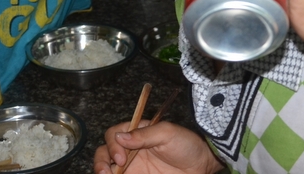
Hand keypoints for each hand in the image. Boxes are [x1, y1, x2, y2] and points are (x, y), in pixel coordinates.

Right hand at [94, 120, 222, 173]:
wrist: (202, 166)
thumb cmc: (187, 144)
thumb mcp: (168, 133)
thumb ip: (145, 134)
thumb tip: (120, 136)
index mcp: (136, 133)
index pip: (114, 134)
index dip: (112, 144)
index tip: (122, 157)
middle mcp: (131, 150)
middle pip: (105, 152)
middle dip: (101, 161)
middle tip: (108, 172)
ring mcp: (133, 167)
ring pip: (108, 168)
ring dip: (102, 171)